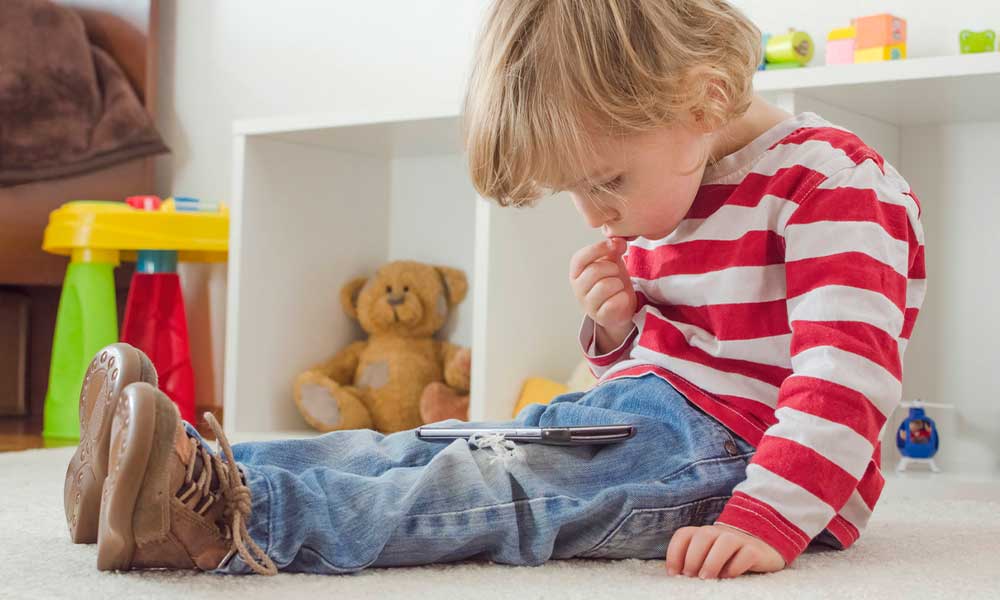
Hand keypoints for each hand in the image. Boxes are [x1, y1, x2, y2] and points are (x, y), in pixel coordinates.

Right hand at [569, 238, 636, 351]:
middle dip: (612, 268)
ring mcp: (587, 304)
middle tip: (616, 272)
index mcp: (577, 272)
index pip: (580, 258)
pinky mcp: (600, 316)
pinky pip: (613, 303)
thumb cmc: (612, 281)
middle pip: (595, 271)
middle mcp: (578, 289)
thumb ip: (613, 248)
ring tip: (618, 286)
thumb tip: (618, 241)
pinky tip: (621, 297)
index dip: (598, 249)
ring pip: (605, 286)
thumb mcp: (611, 261)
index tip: (615, 245)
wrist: (620, 307)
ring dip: (618, 283)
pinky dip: (622, 298)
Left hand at [665, 524, 785, 578]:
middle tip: (690, 576)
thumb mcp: (708, 556)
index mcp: (704, 533)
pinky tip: (728, 577)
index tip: (673, 573)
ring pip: (725, 542)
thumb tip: (679, 575)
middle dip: (693, 557)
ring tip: (706, 578)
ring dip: (712, 561)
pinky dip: (735, 566)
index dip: (674, 552)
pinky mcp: (755, 551)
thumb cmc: (727, 557)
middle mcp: (720, 533)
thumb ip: (694, 560)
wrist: (763, 548)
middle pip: (703, 535)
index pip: (684, 534)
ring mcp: (739, 540)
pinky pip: (746, 554)